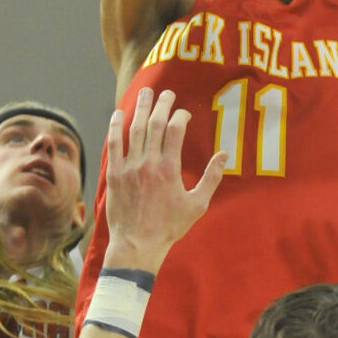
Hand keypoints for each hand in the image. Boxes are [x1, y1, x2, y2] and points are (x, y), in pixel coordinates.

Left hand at [104, 88, 225, 271]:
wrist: (138, 244)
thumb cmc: (170, 227)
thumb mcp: (197, 204)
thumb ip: (211, 178)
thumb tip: (224, 155)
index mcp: (169, 169)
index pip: (175, 130)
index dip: (181, 116)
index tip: (184, 114)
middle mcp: (148, 163)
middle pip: (155, 124)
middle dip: (162, 104)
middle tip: (167, 92)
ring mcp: (129, 167)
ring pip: (134, 129)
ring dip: (141, 108)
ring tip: (146, 93)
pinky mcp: (114, 174)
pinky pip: (114, 145)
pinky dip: (115, 127)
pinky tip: (119, 114)